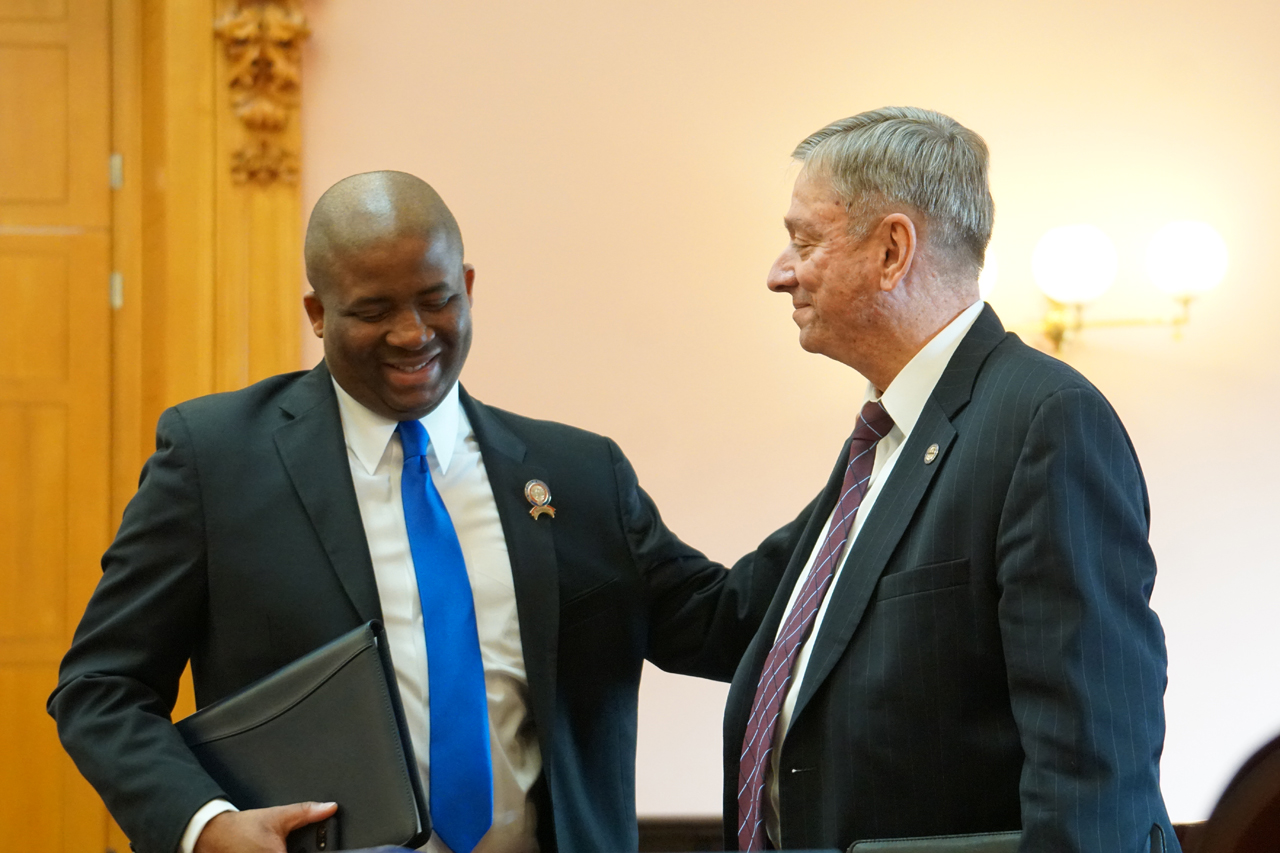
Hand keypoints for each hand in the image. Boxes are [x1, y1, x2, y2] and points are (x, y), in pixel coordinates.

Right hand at [194, 801, 337, 852]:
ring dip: (285, 852)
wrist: (214, 834)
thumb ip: (306, 813)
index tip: (309, 850)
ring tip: (274, 846)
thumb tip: (329, 808)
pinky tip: (266, 849)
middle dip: (297, 852)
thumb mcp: (278, 816)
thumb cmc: (243, 828)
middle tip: (284, 845)